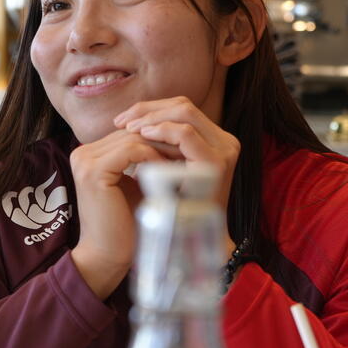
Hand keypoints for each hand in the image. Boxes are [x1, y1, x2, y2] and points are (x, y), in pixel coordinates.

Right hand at [69, 130, 172, 299]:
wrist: (107, 256)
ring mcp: (85, 161)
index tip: (185, 145)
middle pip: (130, 132)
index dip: (158, 136)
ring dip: (162, 146)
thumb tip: (175, 140)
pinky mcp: (93, 171)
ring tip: (185, 158)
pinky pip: (131, 151)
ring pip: (133, 138)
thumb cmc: (126, 225)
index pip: (128, 134)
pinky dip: (154, 157)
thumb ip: (146, 162)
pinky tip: (171, 169)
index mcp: (89, 155)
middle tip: (191, 147)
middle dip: (162, 138)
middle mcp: (82, 153)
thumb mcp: (137, 185)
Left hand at [114, 96, 239, 248]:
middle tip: (121, 121)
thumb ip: (160, 146)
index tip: (124, 120)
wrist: (190, 242)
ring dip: (152, 117)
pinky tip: (141, 137)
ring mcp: (225, 150)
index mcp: (215, 141)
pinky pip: (185, 134)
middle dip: (148, 109)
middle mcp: (225, 141)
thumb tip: (129, 122)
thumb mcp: (168, 170)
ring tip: (128, 128)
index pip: (182, 109)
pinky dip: (161, 131)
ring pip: (185, 111)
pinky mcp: (217, 162)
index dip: (151, 109)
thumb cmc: (173, 209)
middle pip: (183, 105)